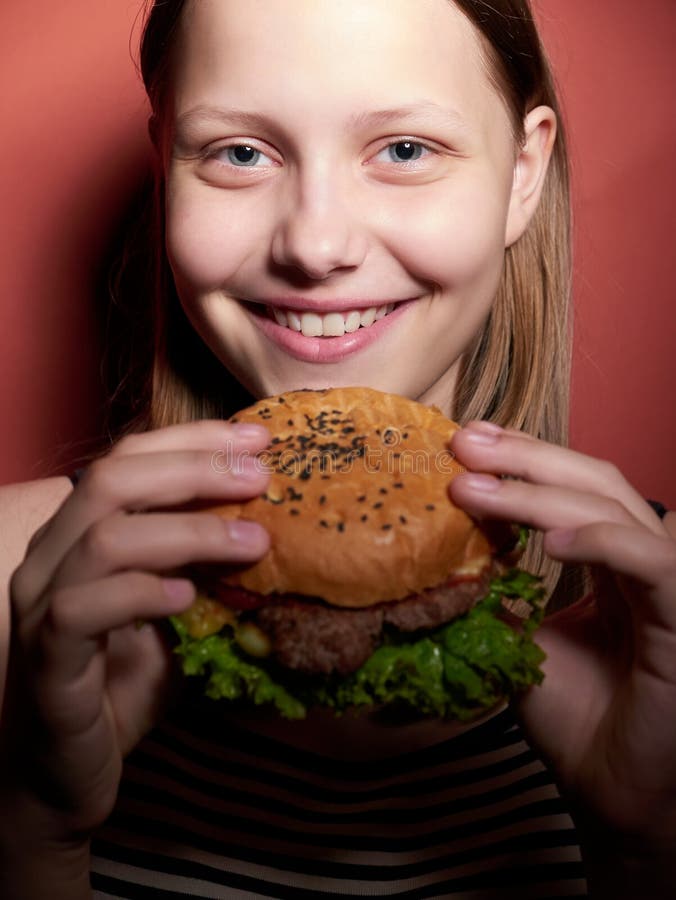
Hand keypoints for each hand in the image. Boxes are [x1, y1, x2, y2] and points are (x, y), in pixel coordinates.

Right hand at [1, 420, 270, 842]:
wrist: (68, 771)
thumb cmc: (124, 681)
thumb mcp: (177, 610)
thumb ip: (205, 566)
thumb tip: (270, 521)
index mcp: (82, 532)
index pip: (130, 457)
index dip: (194, 440)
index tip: (258, 439)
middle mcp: (53, 555)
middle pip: (113, 479)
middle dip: (195, 469)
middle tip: (260, 478)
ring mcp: (41, 604)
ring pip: (104, 538)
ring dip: (188, 533)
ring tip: (251, 545)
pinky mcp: (45, 658)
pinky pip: (82, 609)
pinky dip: (140, 594)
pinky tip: (187, 599)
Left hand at [449, 421, 675, 891]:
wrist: (613, 796)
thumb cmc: (575, 721)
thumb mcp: (522, 644)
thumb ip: (501, 596)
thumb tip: (448, 554)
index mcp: (610, 561)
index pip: (573, 488)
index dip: (523, 459)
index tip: (465, 442)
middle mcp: (641, 562)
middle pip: (593, 481)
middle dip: (525, 457)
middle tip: (463, 442)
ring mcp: (667, 587)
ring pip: (613, 510)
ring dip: (541, 492)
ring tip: (472, 486)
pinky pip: (651, 564)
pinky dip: (602, 541)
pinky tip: (550, 539)